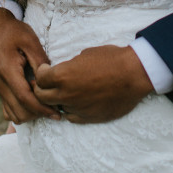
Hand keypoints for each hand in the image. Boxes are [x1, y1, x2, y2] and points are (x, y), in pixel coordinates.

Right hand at [0, 8, 58, 123]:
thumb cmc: (15, 32)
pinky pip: (8, 109)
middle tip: (54, 106)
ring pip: (13, 114)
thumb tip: (50, 81)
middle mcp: (1, 83)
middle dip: (38, 113)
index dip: (42, 109)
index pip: (25, 99)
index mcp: (8, 71)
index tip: (58, 113)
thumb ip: (40, 62)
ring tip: (45, 103)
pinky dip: (21, 111)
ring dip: (30, 113)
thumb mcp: (31, 41)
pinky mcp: (0, 88)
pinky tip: (33, 102)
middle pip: (19, 112)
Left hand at [32, 45, 152, 123]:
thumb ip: (69, 66)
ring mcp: (77, 108)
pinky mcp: (88, 118)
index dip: (41, 72)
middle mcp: (66, 94)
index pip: (39, 78)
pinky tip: (77, 102)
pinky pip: (71, 117)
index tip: (46, 70)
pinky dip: (71, 110)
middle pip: (41, 96)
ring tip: (67, 92)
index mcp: (62, 76)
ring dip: (59, 100)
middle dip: (42, 89)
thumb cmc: (111, 59)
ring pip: (57, 107)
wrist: (133, 75)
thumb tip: (64, 71)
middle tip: (48, 84)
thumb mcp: (85, 55)